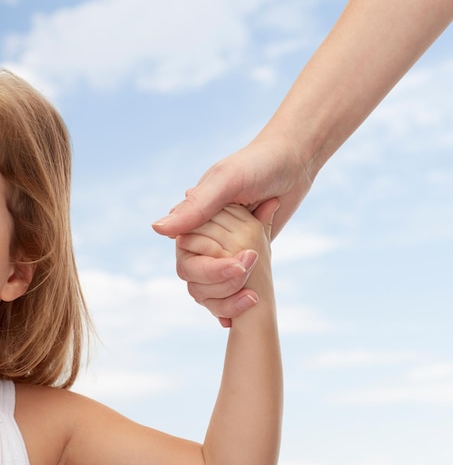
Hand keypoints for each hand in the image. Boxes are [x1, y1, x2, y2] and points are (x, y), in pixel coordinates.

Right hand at [154, 128, 310, 323]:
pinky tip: (253, 301)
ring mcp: (225, 248)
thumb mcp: (227, 181)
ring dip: (233, 294)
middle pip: (199, 281)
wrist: (294, 163)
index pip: (188, 262)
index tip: (243, 263)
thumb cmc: (258, 165)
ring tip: (256, 293)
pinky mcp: (244, 254)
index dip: (212, 271)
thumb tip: (157, 229)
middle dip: (226, 282)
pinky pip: (235, 284)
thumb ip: (196, 207)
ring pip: (215, 289)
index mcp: (193, 220)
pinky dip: (241, 296)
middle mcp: (204, 237)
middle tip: (254, 266)